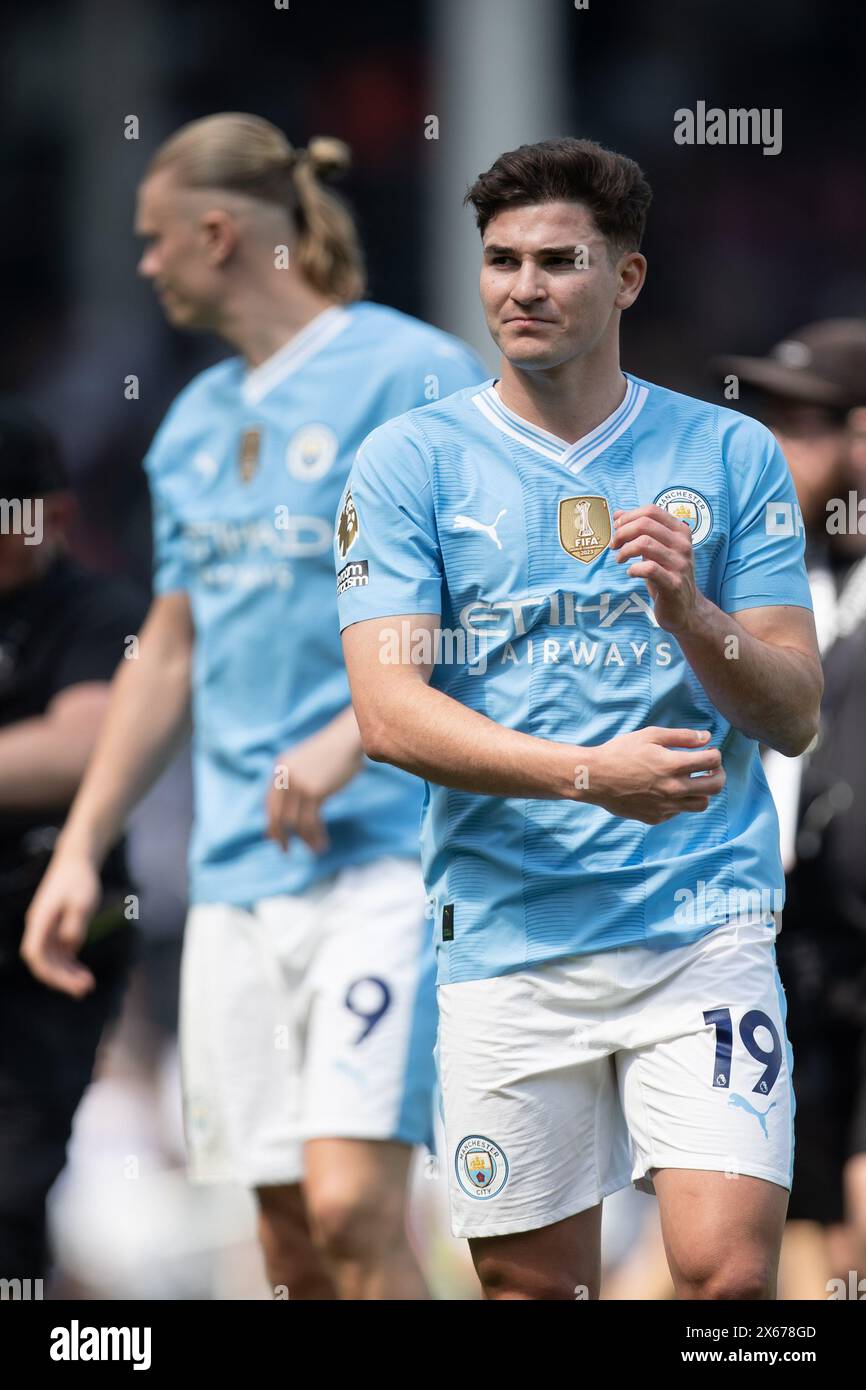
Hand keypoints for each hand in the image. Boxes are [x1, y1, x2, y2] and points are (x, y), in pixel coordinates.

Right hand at [21, 854, 100, 995]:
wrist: (77, 863)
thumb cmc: (80, 880)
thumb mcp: (82, 900)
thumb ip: (75, 923)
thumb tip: (70, 944)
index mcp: (39, 920)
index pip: (34, 953)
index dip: (47, 971)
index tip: (68, 981)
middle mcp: (39, 928)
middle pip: (43, 962)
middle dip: (62, 979)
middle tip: (85, 989)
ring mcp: (46, 931)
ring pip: (52, 961)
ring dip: (67, 976)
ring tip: (88, 986)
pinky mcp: (56, 931)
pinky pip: (60, 955)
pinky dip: (70, 967)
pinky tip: (84, 976)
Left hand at [266, 714, 363, 853]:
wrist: (349, 740)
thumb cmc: (334, 753)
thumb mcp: (308, 764)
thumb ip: (297, 781)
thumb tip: (291, 810)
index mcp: (280, 768)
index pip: (269, 802)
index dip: (272, 822)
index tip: (275, 838)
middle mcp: (285, 776)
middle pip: (277, 815)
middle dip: (281, 836)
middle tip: (285, 851)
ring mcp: (298, 784)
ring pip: (295, 823)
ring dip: (305, 840)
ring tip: (315, 850)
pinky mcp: (314, 791)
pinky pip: (310, 822)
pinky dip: (315, 836)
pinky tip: (322, 843)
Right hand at [582, 726, 724, 823]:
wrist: (594, 778)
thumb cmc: (620, 752)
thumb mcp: (650, 736)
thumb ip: (681, 737)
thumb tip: (706, 738)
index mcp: (672, 766)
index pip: (712, 762)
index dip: (715, 754)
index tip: (709, 752)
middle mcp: (673, 789)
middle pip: (715, 787)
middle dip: (719, 775)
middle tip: (711, 769)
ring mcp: (665, 806)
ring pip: (701, 804)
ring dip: (702, 791)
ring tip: (693, 781)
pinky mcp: (656, 818)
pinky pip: (678, 812)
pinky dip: (680, 801)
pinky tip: (668, 790)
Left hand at [611, 504, 704, 634]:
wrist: (685, 609)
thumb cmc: (667, 575)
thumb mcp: (655, 549)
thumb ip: (639, 530)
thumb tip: (617, 513)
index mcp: (680, 531)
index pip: (651, 511)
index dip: (629, 517)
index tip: (616, 528)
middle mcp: (683, 544)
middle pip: (645, 524)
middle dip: (622, 532)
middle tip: (614, 545)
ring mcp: (680, 564)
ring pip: (644, 543)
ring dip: (625, 551)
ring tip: (620, 560)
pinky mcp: (674, 584)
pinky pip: (649, 568)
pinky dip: (634, 568)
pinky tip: (631, 572)